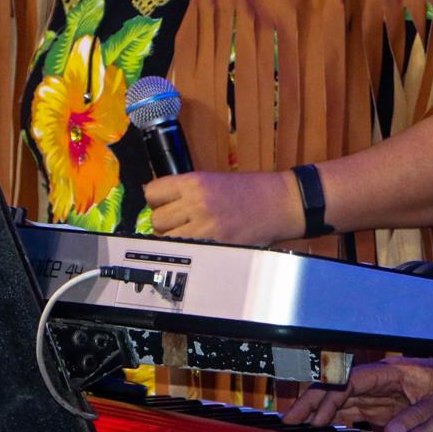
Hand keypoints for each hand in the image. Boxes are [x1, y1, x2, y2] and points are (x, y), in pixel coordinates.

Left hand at [143, 169, 300, 245]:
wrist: (279, 202)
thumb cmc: (250, 190)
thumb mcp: (213, 180)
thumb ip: (185, 190)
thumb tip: (159, 203)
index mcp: (194, 182)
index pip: (152, 192)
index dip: (157, 200)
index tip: (164, 204)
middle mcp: (196, 203)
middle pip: (156, 219)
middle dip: (165, 223)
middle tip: (181, 221)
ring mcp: (204, 227)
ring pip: (167, 239)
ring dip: (174, 238)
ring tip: (191, 233)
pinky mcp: (214, 246)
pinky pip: (186, 252)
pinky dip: (189, 250)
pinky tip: (201, 244)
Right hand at [283, 357, 432, 429]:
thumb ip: (420, 417)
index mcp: (392, 371)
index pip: (351, 381)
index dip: (329, 397)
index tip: (314, 416)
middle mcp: (383, 380)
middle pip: (339, 388)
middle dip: (312, 401)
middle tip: (289, 419)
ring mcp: (383, 393)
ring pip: (343, 399)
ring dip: (320, 410)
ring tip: (296, 425)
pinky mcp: (387, 406)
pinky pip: (355, 410)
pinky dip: (336, 417)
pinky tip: (321, 428)